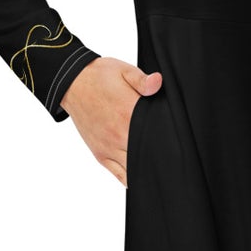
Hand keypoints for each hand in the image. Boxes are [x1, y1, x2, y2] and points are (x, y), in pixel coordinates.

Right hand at [61, 56, 162, 185]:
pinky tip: (142, 174)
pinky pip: (120, 176)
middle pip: (149, 156)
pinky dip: (132, 179)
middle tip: (174, 159)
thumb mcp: (123, 71)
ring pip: (135, 170)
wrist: (72, 84)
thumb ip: (142, 80)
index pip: (157, 135)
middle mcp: (119, 135)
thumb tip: (158, 81)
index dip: (170, 142)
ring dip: (148, 169)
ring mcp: (109, 148)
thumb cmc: (99, 77)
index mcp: (128, 114)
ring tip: (159, 167)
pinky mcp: (101, 155)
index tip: (179, 144)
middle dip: (162, 159)